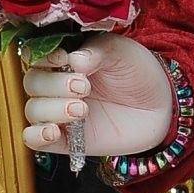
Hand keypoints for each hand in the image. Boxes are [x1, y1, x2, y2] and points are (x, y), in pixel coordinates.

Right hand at [20, 33, 174, 157]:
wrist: (161, 106)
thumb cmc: (138, 73)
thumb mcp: (121, 52)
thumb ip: (97, 52)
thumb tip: (73, 59)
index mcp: (64, 59)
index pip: (35, 56)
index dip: (42, 58)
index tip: (62, 59)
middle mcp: (56, 86)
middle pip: (32, 83)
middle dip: (54, 85)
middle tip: (83, 87)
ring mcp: (59, 113)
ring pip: (32, 111)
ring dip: (51, 109)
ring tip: (82, 109)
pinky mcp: (65, 140)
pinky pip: (34, 140)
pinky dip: (36, 136)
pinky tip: (53, 132)